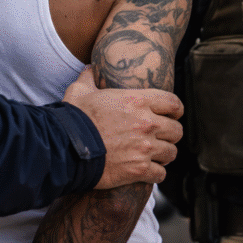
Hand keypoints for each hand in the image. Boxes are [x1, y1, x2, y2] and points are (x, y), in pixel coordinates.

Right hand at [62, 67, 182, 188]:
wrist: (66, 147)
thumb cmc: (74, 118)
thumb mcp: (80, 91)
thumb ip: (89, 78)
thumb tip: (89, 69)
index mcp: (138, 101)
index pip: (173, 103)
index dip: (175, 110)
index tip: (172, 115)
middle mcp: (147, 123)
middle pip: (177, 130)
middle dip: (170, 134)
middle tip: (161, 137)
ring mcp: (145, 148)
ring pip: (171, 153)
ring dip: (164, 155)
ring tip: (155, 156)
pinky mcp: (139, 169)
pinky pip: (160, 174)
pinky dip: (155, 174)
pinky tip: (147, 172)